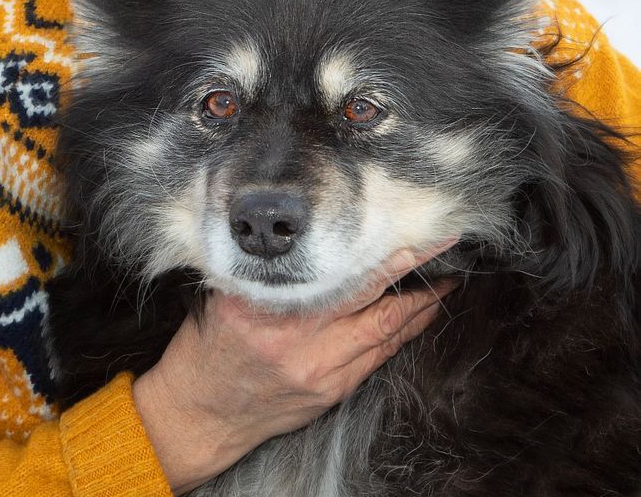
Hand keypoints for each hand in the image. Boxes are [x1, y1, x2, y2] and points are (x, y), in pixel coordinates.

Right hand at [132, 242, 457, 494]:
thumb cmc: (211, 344)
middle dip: (415, 273)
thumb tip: (310, 232)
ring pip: (383, 334)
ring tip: (442, 281)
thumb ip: (269, 270)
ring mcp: (317, 372)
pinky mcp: (329, 392)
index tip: (409, 232)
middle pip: (372, 303)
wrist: (199, 411)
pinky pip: (375, 358)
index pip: (336, 274)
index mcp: (265, 309)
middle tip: (443, 244)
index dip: (378, 255)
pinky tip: (414, 316)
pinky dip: (398, 333)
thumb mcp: (228, 294)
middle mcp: (296, 342)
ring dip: (418, 307)